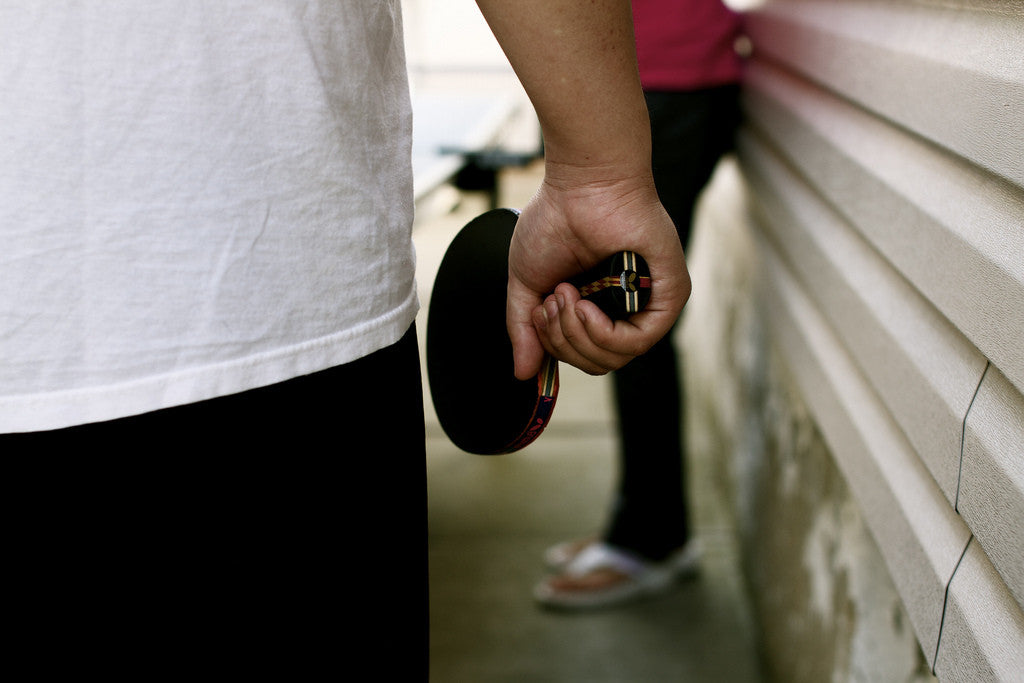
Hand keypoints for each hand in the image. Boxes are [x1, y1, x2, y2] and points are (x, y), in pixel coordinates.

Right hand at [506, 167, 690, 378]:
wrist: (582, 183)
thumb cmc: (556, 219)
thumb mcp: (527, 284)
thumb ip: (524, 328)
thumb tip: (523, 373)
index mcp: (597, 307)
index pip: (581, 356)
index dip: (555, 346)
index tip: (540, 311)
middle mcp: (625, 309)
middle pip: (596, 363)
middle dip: (563, 341)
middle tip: (553, 301)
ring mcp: (648, 303)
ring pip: (615, 357)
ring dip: (578, 334)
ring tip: (566, 295)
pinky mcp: (668, 294)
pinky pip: (639, 341)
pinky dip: (605, 333)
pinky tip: (585, 307)